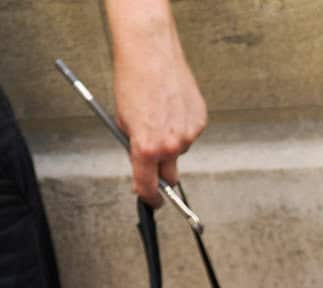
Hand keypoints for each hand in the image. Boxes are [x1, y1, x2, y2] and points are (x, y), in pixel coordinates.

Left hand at [107, 2, 206, 205]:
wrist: (149, 51)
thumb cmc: (133, 80)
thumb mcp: (123, 121)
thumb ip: (134, 148)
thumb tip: (143, 165)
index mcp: (146, 148)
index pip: (149, 188)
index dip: (149, 198)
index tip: (151, 201)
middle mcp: (170, 146)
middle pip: (170, 176)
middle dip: (162, 172)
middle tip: (154, 156)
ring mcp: (188, 134)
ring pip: (180, 150)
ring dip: (171, 140)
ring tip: (160, 113)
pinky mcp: (199, 121)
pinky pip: (190, 133)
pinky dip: (182, 125)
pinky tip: (172, 105)